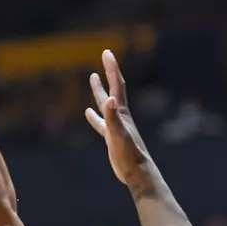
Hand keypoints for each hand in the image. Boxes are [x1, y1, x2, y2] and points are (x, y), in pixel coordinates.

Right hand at [85, 50, 152, 189]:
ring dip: (99, 90)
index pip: (116, 84)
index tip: (107, 52)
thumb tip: (108, 100)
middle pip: (113, 88)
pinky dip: (94, 116)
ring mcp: (115, 125)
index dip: (112, 67)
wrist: (138, 173)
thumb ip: (113, 118)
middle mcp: (120, 115)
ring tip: (93, 77)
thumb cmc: (130, 155)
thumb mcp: (119, 135)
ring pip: (105, 103)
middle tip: (106, 55)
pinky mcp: (111, 137)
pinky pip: (101, 123)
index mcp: (121, 111)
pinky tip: (88, 113)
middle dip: (109, 71)